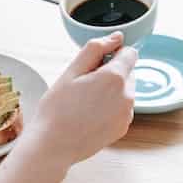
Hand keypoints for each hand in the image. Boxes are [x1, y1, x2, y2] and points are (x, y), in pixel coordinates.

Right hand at [31, 32, 137, 165]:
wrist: (53, 145)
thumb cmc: (57, 108)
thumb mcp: (72, 71)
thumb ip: (96, 48)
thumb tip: (116, 37)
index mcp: (115, 78)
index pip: (130, 53)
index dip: (112, 54)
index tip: (95, 63)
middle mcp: (127, 96)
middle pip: (127, 72)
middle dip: (110, 72)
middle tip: (84, 85)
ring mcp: (127, 114)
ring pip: (125, 90)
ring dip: (111, 90)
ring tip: (85, 101)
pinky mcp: (123, 128)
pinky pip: (122, 107)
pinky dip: (110, 106)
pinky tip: (90, 114)